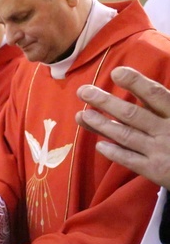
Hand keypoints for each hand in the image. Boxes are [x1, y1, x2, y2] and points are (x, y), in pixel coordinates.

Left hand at [75, 66, 169, 187]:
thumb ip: (163, 102)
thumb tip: (141, 84)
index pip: (155, 94)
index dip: (136, 83)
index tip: (116, 72)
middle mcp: (168, 130)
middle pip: (132, 114)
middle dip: (105, 102)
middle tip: (83, 91)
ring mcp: (160, 151)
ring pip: (126, 136)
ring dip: (101, 125)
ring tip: (82, 115)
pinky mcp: (155, 170)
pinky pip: (129, 160)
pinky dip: (113, 152)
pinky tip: (99, 145)